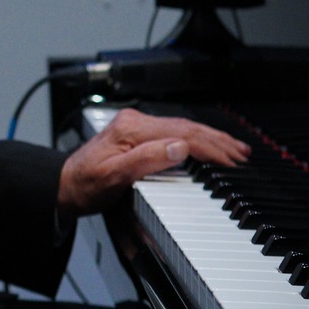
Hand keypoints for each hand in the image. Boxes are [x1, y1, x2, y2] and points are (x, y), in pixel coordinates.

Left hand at [56, 107, 249, 217]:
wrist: (65, 185)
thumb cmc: (85, 185)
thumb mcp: (113, 178)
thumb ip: (146, 161)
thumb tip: (179, 147)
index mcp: (132, 130)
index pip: (182, 134)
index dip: (210, 147)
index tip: (231, 159)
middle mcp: (135, 123)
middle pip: (186, 127)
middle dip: (218, 140)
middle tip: (242, 154)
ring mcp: (136, 127)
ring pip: (183, 128)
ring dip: (210, 138)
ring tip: (234, 149)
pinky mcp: (137, 135)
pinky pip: (174, 133)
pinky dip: (196, 140)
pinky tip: (207, 146)